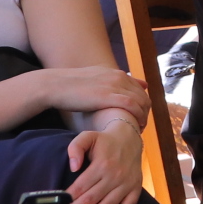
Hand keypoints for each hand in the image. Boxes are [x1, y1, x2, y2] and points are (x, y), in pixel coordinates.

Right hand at [32, 67, 149, 127]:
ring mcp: (115, 85)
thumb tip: (120, 85)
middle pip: (144, 97)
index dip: (142, 105)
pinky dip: (137, 117)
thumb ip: (109, 83)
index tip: (139, 118)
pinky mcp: (108, 95)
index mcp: (116, 73)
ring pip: (141, 102)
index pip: (140, 90)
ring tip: (138, 130)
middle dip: (145, 113)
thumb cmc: (72, 87)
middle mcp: (119, 77)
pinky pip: (132, 105)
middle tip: (140, 127)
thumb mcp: (94, 81)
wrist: (57, 85)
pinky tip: (134, 127)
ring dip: (143, 117)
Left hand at [64, 123, 144, 203]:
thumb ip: (76, 148)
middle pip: (92, 198)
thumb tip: (73, 167)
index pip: (81, 186)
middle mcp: (115, 175)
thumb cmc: (105, 140)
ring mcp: (126, 184)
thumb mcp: (88, 136)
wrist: (130, 138)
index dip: (69, 197)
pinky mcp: (135, 189)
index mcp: (102, 164)